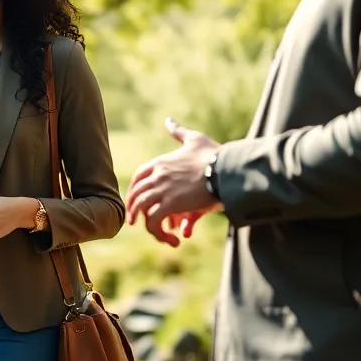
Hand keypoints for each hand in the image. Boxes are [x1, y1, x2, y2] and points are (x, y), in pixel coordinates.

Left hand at [125, 118, 222, 246]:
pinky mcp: (170, 204)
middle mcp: (156, 175)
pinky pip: (154, 222)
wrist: (225, 169)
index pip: (138, 177)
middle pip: (136, 194)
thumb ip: (179, 131)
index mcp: (160, 162)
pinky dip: (160, 233)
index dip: (135, 190)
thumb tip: (168, 120)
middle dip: (135, 209)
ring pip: (142, 210)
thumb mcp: (194, 139)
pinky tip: (175, 240)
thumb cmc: (214, 155)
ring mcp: (161, 190)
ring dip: (148, 225)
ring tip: (159, 235)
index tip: (137, 200)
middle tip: (137, 221)